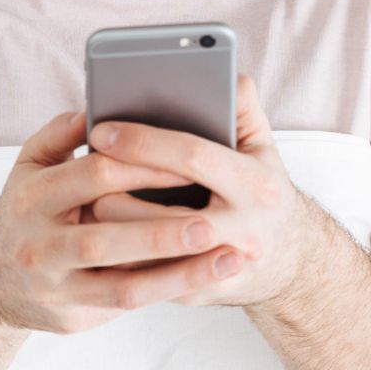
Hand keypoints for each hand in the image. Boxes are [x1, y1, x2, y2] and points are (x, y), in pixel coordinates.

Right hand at [0, 108, 244, 335]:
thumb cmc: (26, 208)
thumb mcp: (29, 165)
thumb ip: (62, 133)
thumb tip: (100, 109)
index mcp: (32, 197)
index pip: (94, 176)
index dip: (144, 167)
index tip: (191, 162)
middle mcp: (38, 246)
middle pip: (105, 238)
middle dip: (162, 232)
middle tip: (213, 223)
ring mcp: (54, 288)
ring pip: (121, 286)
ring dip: (178, 274)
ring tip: (228, 259)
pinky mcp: (70, 319)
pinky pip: (125, 306)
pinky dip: (166, 292)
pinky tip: (205, 279)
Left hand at [84, 74, 307, 308]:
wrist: (288, 261)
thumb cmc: (263, 190)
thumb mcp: (263, 145)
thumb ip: (243, 106)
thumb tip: (226, 74)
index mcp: (256, 185)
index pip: (193, 157)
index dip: (144, 142)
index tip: (103, 130)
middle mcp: (244, 231)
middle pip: (162, 213)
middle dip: (116, 191)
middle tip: (82, 171)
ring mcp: (220, 268)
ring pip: (148, 253)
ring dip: (111, 228)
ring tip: (82, 200)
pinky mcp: (201, 295)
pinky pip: (148, 279)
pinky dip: (118, 257)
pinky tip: (96, 235)